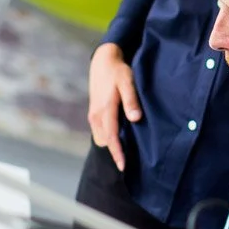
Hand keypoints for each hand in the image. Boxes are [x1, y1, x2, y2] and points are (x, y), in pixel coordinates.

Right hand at [88, 43, 141, 171]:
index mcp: (105, 109)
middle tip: (130, 161)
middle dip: (115, 152)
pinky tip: (120, 136)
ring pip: (102, 137)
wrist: (103, 61)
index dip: (117, 153)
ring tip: (127, 150)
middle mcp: (96, 115)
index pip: (111, 137)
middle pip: (105, 141)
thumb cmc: (118, 71)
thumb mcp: (127, 82)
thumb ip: (131, 100)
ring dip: (112, 144)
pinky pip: (100, 131)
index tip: (123, 166)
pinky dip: (108, 137)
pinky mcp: (94, 113)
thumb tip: (135, 118)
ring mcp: (93, 115)